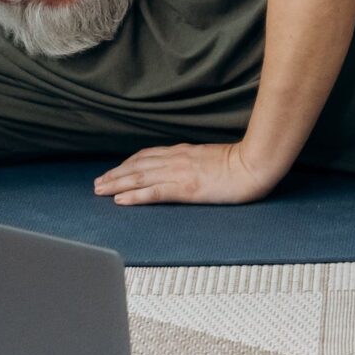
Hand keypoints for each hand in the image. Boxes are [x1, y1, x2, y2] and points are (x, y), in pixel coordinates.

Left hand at [93, 142, 282, 205]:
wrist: (256, 164)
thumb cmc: (244, 162)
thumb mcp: (215, 157)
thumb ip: (198, 161)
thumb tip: (190, 166)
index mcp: (184, 153)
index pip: (148, 156)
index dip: (127, 164)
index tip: (114, 171)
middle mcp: (177, 160)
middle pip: (138, 166)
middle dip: (115, 175)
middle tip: (97, 184)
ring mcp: (180, 173)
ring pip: (140, 177)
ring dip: (117, 184)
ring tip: (100, 191)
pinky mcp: (186, 188)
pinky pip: (154, 192)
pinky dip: (134, 196)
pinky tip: (121, 201)